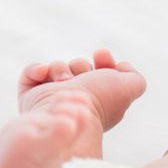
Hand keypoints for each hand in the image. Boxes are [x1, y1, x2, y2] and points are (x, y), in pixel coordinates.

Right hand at [16, 49, 145, 157]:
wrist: (67, 112)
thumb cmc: (99, 101)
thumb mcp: (128, 88)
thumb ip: (135, 78)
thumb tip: (121, 67)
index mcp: (99, 98)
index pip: (101, 72)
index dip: (104, 60)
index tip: (102, 55)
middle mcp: (77, 97)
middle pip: (79, 66)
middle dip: (82, 66)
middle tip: (83, 77)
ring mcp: (53, 97)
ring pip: (57, 66)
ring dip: (61, 69)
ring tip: (65, 82)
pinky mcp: (32, 96)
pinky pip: (31, 73)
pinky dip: (37, 70)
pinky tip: (44, 75)